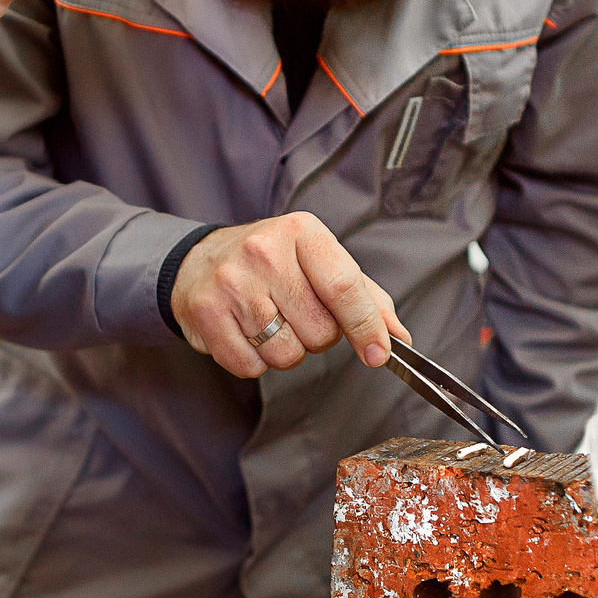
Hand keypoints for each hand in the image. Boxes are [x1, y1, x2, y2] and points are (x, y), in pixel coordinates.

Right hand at [170, 212, 408, 378]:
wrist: (199, 261)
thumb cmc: (271, 264)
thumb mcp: (320, 262)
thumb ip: (365, 298)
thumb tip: (397, 336)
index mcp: (302, 232)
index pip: (344, 287)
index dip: (367, 327)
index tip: (378, 354)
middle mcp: (264, 252)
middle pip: (319, 330)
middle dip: (318, 337)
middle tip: (298, 314)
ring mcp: (232, 283)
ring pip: (286, 354)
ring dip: (287, 351)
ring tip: (271, 323)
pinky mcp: (206, 314)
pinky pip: (251, 366)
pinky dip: (255, 362)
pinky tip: (247, 334)